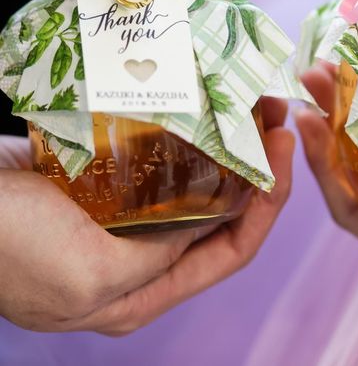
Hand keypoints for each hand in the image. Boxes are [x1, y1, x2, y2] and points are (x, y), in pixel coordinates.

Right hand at [0, 97, 292, 333]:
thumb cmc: (10, 248)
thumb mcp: (93, 274)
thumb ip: (158, 259)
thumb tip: (204, 224)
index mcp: (143, 292)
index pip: (232, 251)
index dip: (270, 206)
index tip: (285, 154)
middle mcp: (140, 260)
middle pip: (219, 216)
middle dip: (256, 169)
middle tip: (274, 119)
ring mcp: (121, 222)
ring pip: (192, 188)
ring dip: (223, 150)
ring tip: (247, 109)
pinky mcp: (103, 188)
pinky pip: (159, 167)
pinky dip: (184, 144)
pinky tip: (199, 116)